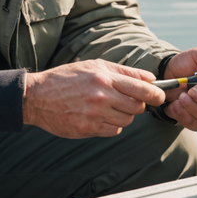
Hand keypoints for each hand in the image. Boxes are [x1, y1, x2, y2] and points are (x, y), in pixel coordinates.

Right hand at [23, 60, 164, 138]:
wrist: (37, 96)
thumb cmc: (67, 78)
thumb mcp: (94, 66)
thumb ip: (124, 71)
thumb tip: (150, 78)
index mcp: (105, 78)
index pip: (142, 89)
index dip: (156, 94)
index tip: (160, 96)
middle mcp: (101, 96)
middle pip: (137, 107)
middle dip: (138, 105)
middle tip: (129, 101)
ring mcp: (94, 115)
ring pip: (126, 121)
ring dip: (123, 115)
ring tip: (109, 107)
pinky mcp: (87, 129)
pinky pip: (113, 131)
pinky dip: (111, 125)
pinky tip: (100, 117)